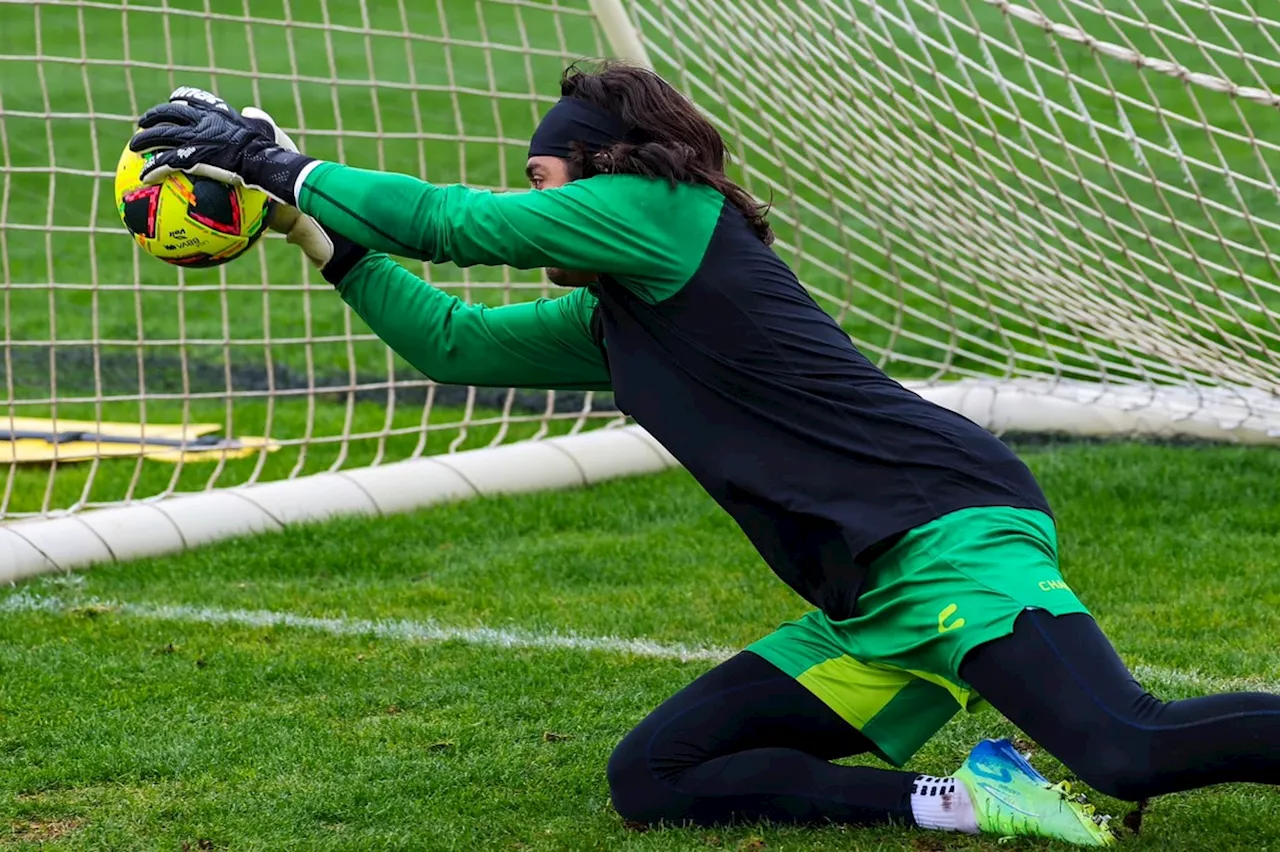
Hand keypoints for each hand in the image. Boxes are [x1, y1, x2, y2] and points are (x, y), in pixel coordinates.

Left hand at [128, 87, 314, 205]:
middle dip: (152, 117)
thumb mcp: (266, 125)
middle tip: (143, 123)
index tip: (173, 103)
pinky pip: (165, 162)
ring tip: (134, 147)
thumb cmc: (269, 148)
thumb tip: (250, 113)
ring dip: (144, 141)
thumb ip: (255, 117)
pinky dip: (152, 168)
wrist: (262, 161)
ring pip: (159, 136)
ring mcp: (193, 139)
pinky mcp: (191, 158)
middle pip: (167, 114)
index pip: (190, 99)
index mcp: (216, 113)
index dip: (179, 100)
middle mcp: (200, 122)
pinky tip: (143, 176)